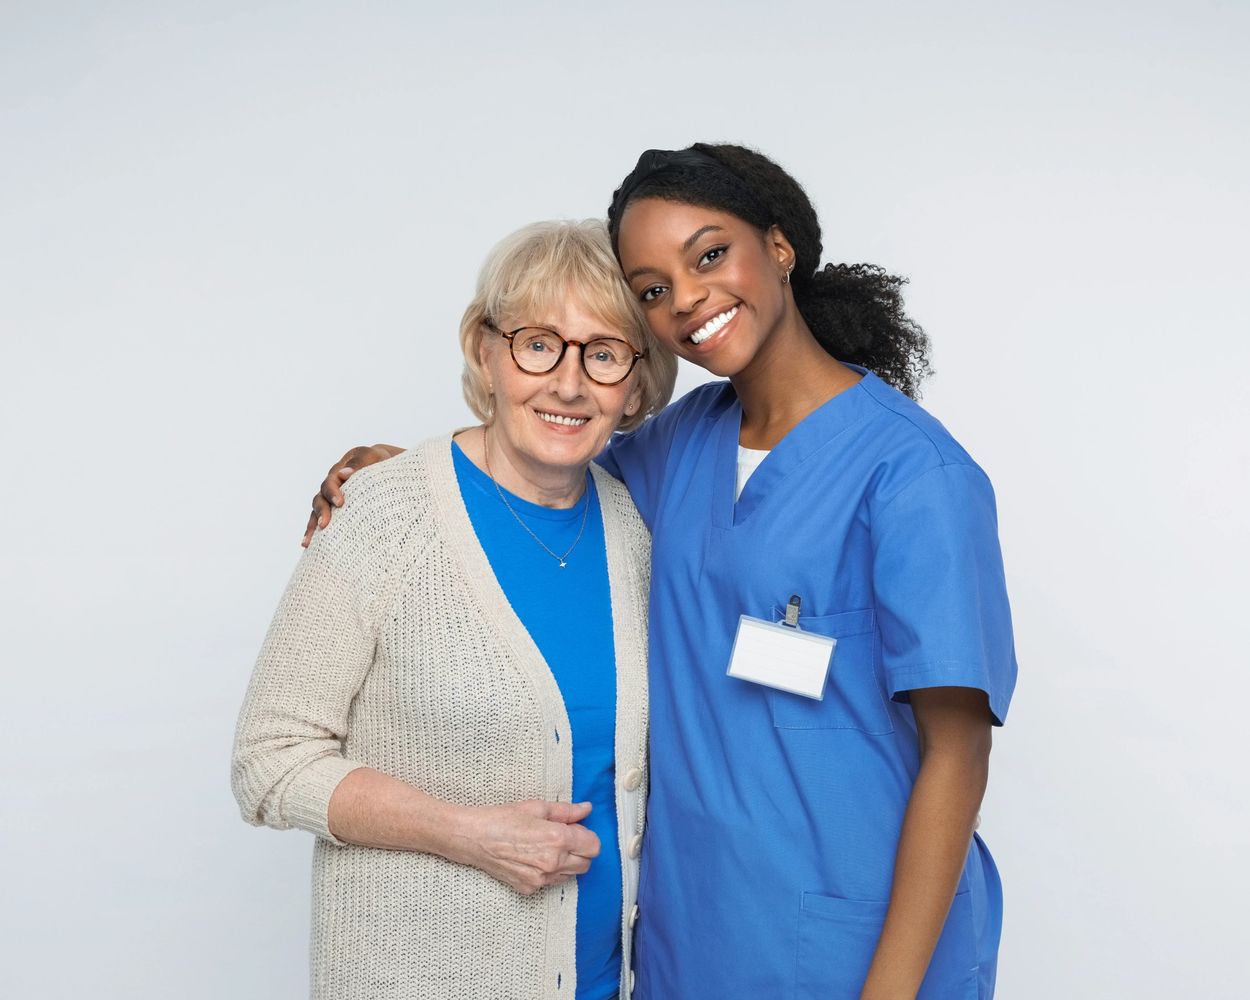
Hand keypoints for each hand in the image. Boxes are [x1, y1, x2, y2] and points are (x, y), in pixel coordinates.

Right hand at [301, 444, 401, 546]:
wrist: (381, 466)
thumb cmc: (378, 462)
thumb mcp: (372, 457)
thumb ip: (360, 463)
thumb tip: (345, 473)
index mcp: (338, 471)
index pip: (331, 482)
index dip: (333, 493)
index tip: (340, 503)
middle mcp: (331, 486)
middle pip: (320, 498)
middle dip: (321, 512)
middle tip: (325, 524)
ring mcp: (331, 499)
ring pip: (317, 512)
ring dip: (312, 526)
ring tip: (308, 542)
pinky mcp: (334, 511)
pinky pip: (320, 521)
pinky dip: (314, 532)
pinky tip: (309, 545)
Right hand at [446, 800, 600, 895]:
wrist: (473, 838)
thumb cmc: (503, 818)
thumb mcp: (536, 807)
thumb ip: (566, 811)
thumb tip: (586, 809)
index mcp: (557, 839)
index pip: (594, 846)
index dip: (587, 836)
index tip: (575, 830)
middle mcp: (552, 862)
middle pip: (586, 864)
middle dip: (580, 851)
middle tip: (561, 838)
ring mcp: (541, 879)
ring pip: (571, 875)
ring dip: (566, 862)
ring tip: (545, 847)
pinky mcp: (530, 889)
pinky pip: (551, 883)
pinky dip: (550, 872)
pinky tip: (533, 859)